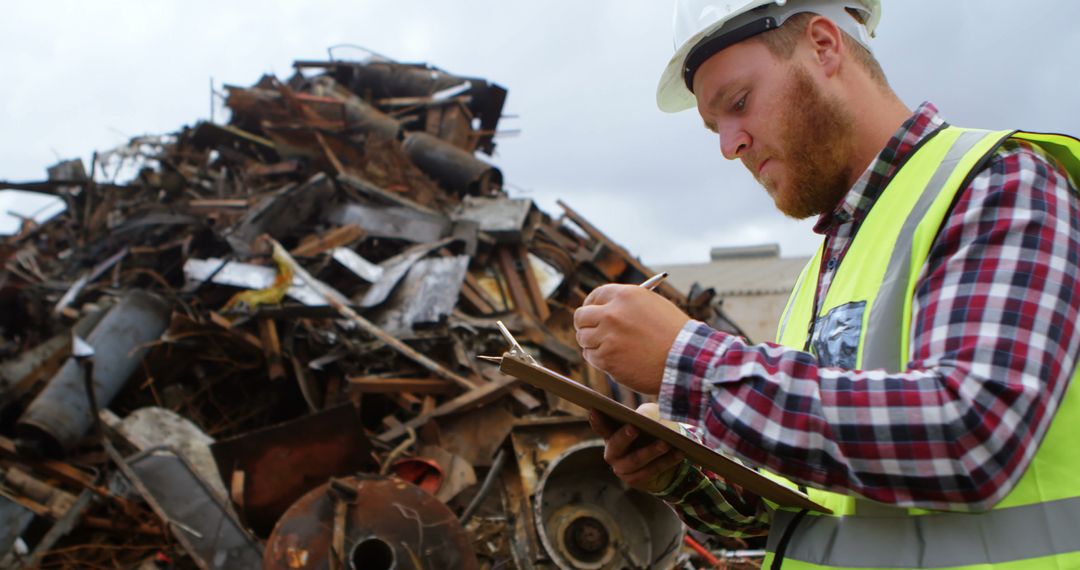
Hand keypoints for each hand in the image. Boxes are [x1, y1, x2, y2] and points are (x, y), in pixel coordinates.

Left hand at [573, 284, 688, 393]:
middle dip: (584, 324)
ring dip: (593, 343)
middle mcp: (612, 314)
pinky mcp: (606, 358)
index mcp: (625, 296)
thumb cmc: (674, 333)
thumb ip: (627, 305)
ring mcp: (607, 337)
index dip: (591, 305)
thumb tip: (606, 309)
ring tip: (610, 348)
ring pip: (584, 338)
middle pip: (581, 316)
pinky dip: (599, 359)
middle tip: (591, 331)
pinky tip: (614, 359)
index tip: (591, 312)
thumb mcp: (652, 305)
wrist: (685, 359)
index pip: (595, 296)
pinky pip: (591, 356)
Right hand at [589, 408, 684, 493]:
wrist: (662, 460)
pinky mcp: (635, 480)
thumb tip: (646, 418)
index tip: (594, 410)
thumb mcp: (650, 417)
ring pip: (636, 460)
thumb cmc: (652, 431)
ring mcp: (622, 469)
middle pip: (616, 445)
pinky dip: (666, 462)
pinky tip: (679, 454)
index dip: (596, 420)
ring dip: (651, 451)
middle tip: (634, 428)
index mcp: (611, 435)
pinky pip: (651, 471)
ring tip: (665, 443)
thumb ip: (646, 414)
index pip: (601, 427)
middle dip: (624, 436)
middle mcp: (612, 453)